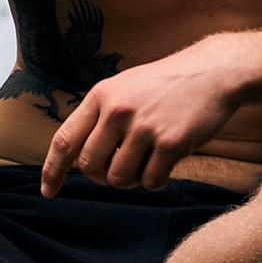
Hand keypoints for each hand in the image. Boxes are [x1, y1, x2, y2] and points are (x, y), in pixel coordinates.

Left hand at [40, 38, 251, 195]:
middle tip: (120, 167)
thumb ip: (100, 116)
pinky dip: (156, 180)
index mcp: (101, 95)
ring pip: (119, 178)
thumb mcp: (124, 87)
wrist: (213, 71)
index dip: (52, 170)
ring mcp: (144, 126)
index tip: (49, 191)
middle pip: (90, 166)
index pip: (65, 140)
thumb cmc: (166, 84)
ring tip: (146, 161)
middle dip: (102, 176)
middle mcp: (118, 110)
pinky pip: (151, 181)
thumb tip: (78, 158)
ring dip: (131, 179)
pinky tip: (165, 163)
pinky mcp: (171, 142)